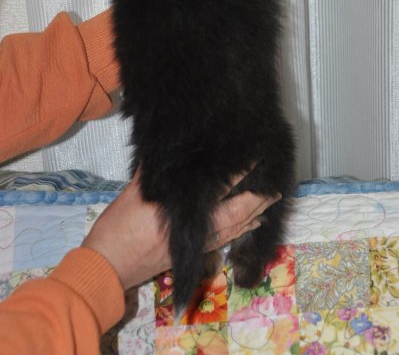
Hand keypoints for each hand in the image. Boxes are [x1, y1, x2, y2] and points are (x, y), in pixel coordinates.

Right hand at [82, 171, 280, 289]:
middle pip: (234, 216)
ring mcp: (194, 246)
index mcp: (181, 212)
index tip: (255, 159)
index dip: (239, 175)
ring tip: (267, 205)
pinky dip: (238, 231)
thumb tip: (165, 150)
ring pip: (232, 231)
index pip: (219, 190)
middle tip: (274, 190)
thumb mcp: (133, 193)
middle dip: (256, 202)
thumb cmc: (117, 228)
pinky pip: (223, 241)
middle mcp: (194, 231)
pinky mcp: (190, 255)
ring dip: (252, 217)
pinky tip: (246, 226)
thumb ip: (153, 172)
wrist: (106, 266)